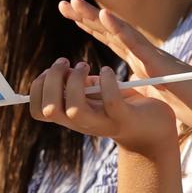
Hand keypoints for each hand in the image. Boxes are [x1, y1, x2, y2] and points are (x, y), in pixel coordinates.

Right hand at [29, 57, 177, 155]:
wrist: (154, 130)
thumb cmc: (122, 108)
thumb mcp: (94, 97)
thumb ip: (78, 86)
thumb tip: (63, 70)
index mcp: (72, 116)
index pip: (38, 110)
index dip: (37, 88)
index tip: (51, 70)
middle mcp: (83, 123)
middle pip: (49, 109)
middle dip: (53, 80)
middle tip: (67, 63)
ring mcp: (103, 122)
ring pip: (74, 109)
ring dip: (75, 82)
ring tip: (85, 66)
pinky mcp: (125, 119)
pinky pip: (110, 103)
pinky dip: (107, 82)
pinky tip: (109, 71)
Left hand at [58, 0, 191, 132]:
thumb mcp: (157, 97)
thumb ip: (138, 90)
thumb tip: (117, 90)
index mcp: (144, 62)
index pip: (112, 41)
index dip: (91, 26)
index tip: (70, 14)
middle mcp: (146, 54)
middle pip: (110, 32)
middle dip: (86, 17)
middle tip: (64, 3)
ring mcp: (153, 57)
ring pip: (119, 32)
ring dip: (97, 17)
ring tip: (75, 3)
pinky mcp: (161, 64)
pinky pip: (136, 44)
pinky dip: (120, 29)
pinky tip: (105, 14)